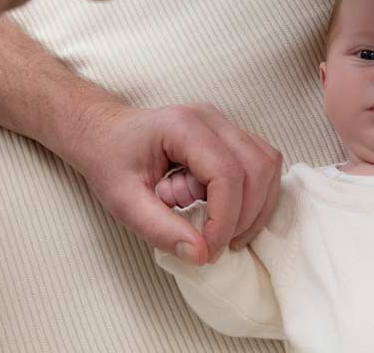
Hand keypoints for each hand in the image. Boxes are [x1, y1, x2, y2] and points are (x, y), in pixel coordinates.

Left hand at [65, 101, 282, 265]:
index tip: (207, 251)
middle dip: (245, 216)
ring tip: (223, 231)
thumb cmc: (111, 162)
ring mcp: (225, 123)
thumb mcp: (124, 202)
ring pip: (268, 163)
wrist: (105, 133)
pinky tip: (227, 213)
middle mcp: (211, 118)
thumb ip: (160, 228)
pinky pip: (262, 163)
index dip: (225, 218)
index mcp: (182, 126)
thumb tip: (201, 255)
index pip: (226, 173)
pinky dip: (255, 196)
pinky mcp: (231, 135)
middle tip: (215, 245)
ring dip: (256, 206)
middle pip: (257, 166)